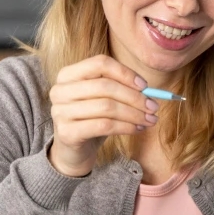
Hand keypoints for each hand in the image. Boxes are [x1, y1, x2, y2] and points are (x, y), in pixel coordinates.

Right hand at [48, 54, 158, 176]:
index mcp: (68, 74)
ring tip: (149, 120)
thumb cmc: (91, 119)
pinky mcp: (67, 132)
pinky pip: (104, 125)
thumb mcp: (102, 98)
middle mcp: (60, 90)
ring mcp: (60, 112)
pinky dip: (125, 127)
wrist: (72, 150)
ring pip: (107, 107)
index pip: (100, 63)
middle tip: (153, 106)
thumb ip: (120, 88)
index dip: (125, 73)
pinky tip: (136, 129)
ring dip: (134, 114)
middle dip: (134, 97)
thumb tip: (149, 90)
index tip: (145, 86)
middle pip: (105, 86)